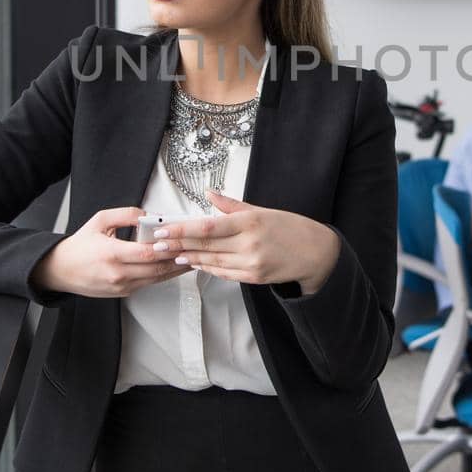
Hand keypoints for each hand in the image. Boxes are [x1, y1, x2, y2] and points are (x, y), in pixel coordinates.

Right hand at [31, 207, 190, 297]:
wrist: (60, 270)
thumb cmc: (79, 245)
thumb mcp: (99, 221)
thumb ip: (126, 215)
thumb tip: (149, 215)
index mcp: (111, 254)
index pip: (147, 254)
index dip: (166, 249)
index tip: (181, 241)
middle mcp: (117, 273)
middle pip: (156, 268)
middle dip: (178, 259)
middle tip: (194, 249)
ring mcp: (121, 286)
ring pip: (156, 279)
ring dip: (175, 269)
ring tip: (191, 258)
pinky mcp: (123, 293)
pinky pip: (148, 283)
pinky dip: (162, 275)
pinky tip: (173, 266)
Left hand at [164, 190, 339, 293]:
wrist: (315, 253)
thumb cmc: (289, 227)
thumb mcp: (262, 210)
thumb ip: (232, 205)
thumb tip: (209, 194)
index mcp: (250, 222)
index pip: (207, 227)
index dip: (181, 230)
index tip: (162, 229)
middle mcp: (249, 243)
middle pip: (205, 245)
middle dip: (177, 244)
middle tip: (156, 243)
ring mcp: (251, 263)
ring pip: (211, 261)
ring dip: (188, 258)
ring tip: (170, 254)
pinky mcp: (254, 277)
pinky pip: (224, 273)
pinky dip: (207, 268)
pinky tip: (194, 263)